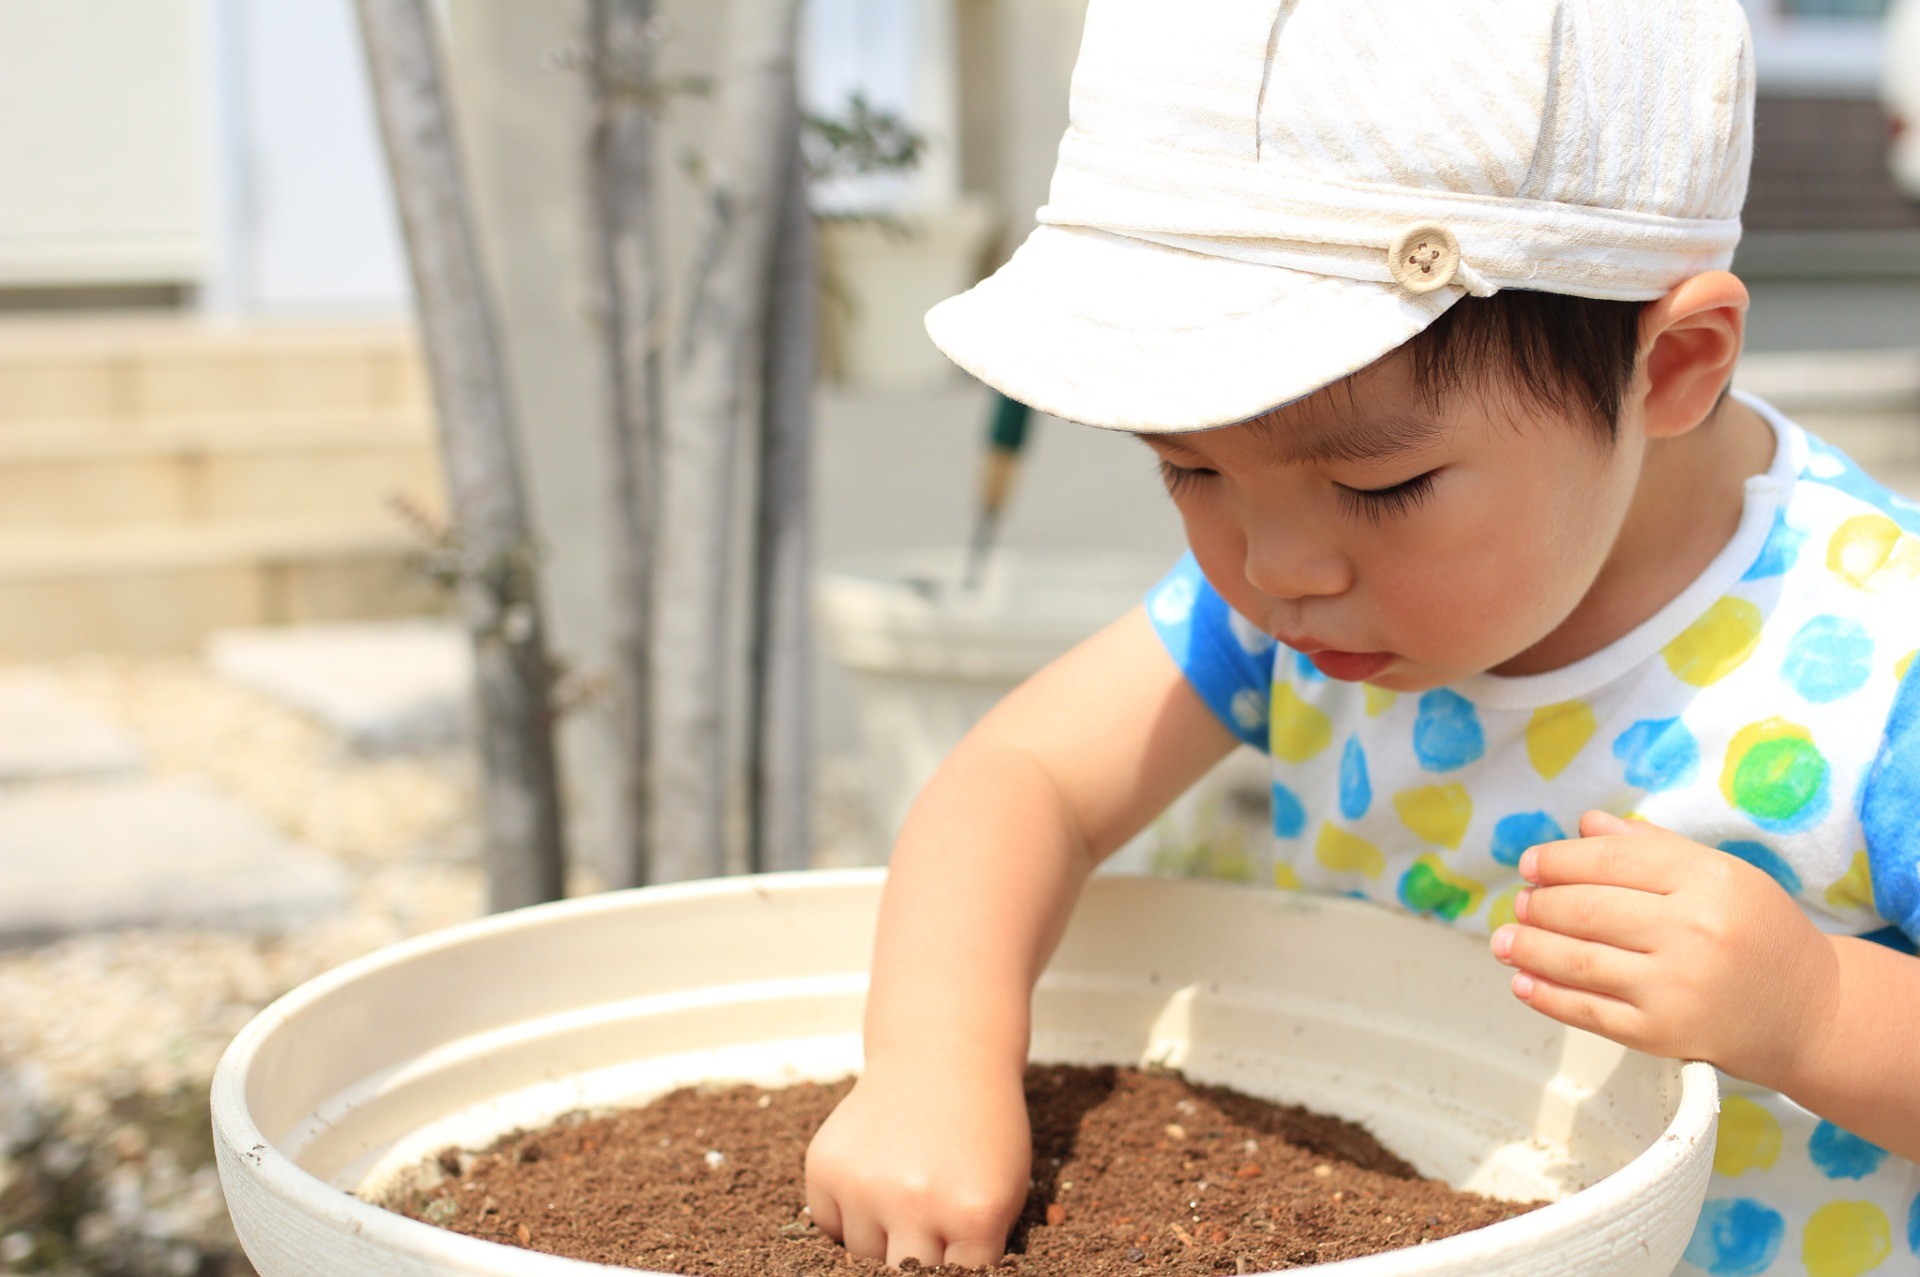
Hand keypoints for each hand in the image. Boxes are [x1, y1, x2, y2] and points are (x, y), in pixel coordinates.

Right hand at [805, 1057, 1030, 1268]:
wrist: (939, 1057)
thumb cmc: (981, 1131)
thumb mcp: (1004, 1190)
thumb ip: (977, 1248)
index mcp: (974, 1211)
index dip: (957, 1267)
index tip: (952, 1249)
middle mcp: (915, 1202)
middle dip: (915, 1261)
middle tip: (923, 1225)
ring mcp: (864, 1185)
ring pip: (862, 1257)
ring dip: (880, 1239)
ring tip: (902, 1193)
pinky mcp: (825, 1168)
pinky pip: (828, 1226)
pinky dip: (847, 1217)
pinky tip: (873, 1180)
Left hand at [1489, 810, 1839, 1090]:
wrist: (1813, 1014)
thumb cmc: (1759, 933)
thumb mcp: (1722, 875)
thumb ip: (1652, 847)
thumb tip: (1584, 825)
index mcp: (1708, 881)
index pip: (1609, 860)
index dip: (1558, 860)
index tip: (1531, 864)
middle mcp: (1692, 932)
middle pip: (1586, 910)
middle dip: (1539, 905)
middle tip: (1520, 903)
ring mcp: (1676, 987)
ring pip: (1577, 960)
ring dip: (1528, 948)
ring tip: (1505, 940)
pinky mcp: (1663, 1034)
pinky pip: (1588, 1012)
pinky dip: (1545, 996)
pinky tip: (1522, 982)